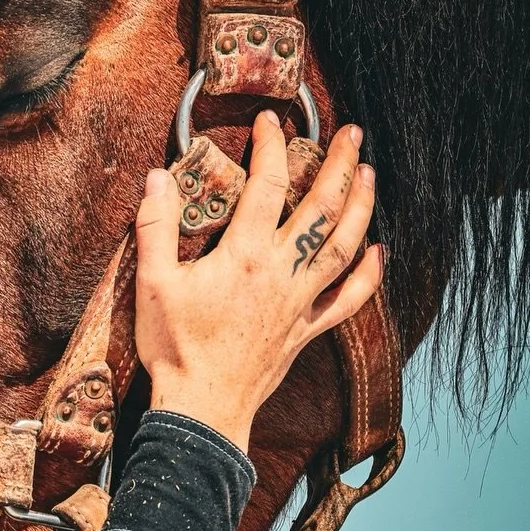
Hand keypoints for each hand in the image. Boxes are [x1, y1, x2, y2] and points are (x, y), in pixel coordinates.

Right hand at [134, 113, 383, 451]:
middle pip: (322, 207)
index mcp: (244, 254)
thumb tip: (157, 178)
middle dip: (340, 164)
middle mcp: (282, 272)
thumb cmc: (175, 349)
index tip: (270, 121)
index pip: (267, 184)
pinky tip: (378, 253)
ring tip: (369, 174)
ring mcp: (300, 302)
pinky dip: (367, 276)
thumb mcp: (151, 284)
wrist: (202, 409)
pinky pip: (348, 300)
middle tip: (353, 133)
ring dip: (361, 206)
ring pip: (343, 245)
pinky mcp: (306, 329)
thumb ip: (155, 227)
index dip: (271, 145)